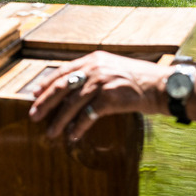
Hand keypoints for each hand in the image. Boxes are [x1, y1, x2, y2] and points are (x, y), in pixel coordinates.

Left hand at [28, 51, 162, 140]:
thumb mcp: (114, 69)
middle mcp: (94, 68)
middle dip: (45, 102)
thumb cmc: (140, 80)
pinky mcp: (109, 98)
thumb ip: (95, 73)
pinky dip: (78, 127)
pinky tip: (73, 136)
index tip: (34, 94)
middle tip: (33, 116)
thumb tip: (74, 88)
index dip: (47, 84)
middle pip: (61, 87)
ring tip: (50, 133)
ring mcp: (101, 82)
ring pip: (71, 104)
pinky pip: (87, 115)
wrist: (162, 86)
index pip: (63, 72)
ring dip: (59, 120)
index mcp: (93, 59)